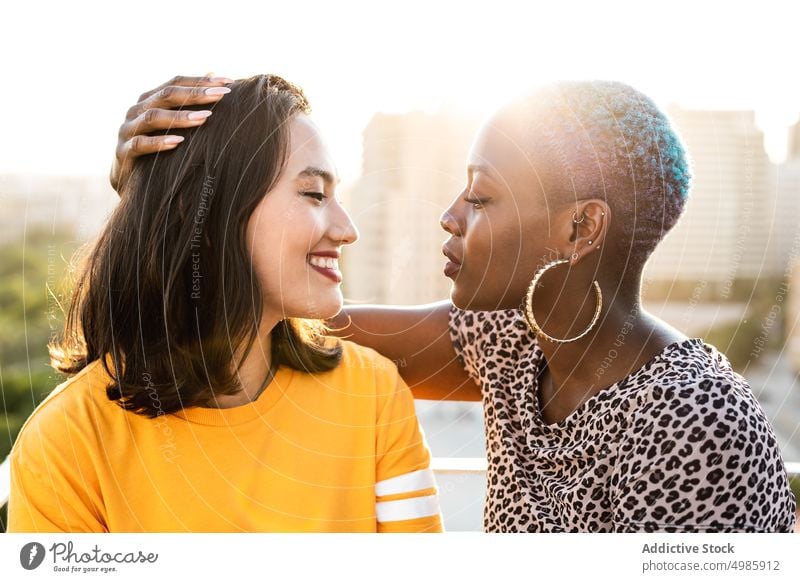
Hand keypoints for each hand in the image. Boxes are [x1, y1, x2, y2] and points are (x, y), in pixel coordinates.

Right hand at [111, 75, 232, 192]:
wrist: (130, 183)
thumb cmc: (158, 150)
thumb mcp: (174, 125)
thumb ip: (189, 102)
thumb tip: (214, 73)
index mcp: (149, 100)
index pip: (175, 83)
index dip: (201, 81)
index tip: (229, 83)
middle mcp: (137, 110)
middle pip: (166, 95)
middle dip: (196, 94)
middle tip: (222, 94)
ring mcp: (127, 130)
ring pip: (152, 117)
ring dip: (180, 117)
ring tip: (206, 117)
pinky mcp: (123, 152)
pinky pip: (140, 144)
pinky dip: (159, 142)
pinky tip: (179, 142)